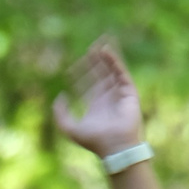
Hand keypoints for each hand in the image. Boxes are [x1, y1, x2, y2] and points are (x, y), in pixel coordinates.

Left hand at [52, 37, 144, 157]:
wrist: (115, 146)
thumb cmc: (94, 140)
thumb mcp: (69, 128)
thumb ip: (60, 114)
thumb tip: (60, 97)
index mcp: (95, 105)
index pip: (88, 85)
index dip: (79, 76)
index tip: (69, 70)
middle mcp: (108, 98)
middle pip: (100, 74)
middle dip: (94, 62)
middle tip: (88, 49)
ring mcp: (119, 94)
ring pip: (111, 70)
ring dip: (105, 57)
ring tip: (99, 43)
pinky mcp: (129, 92)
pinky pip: (121, 72)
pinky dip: (114, 61)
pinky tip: (106, 50)